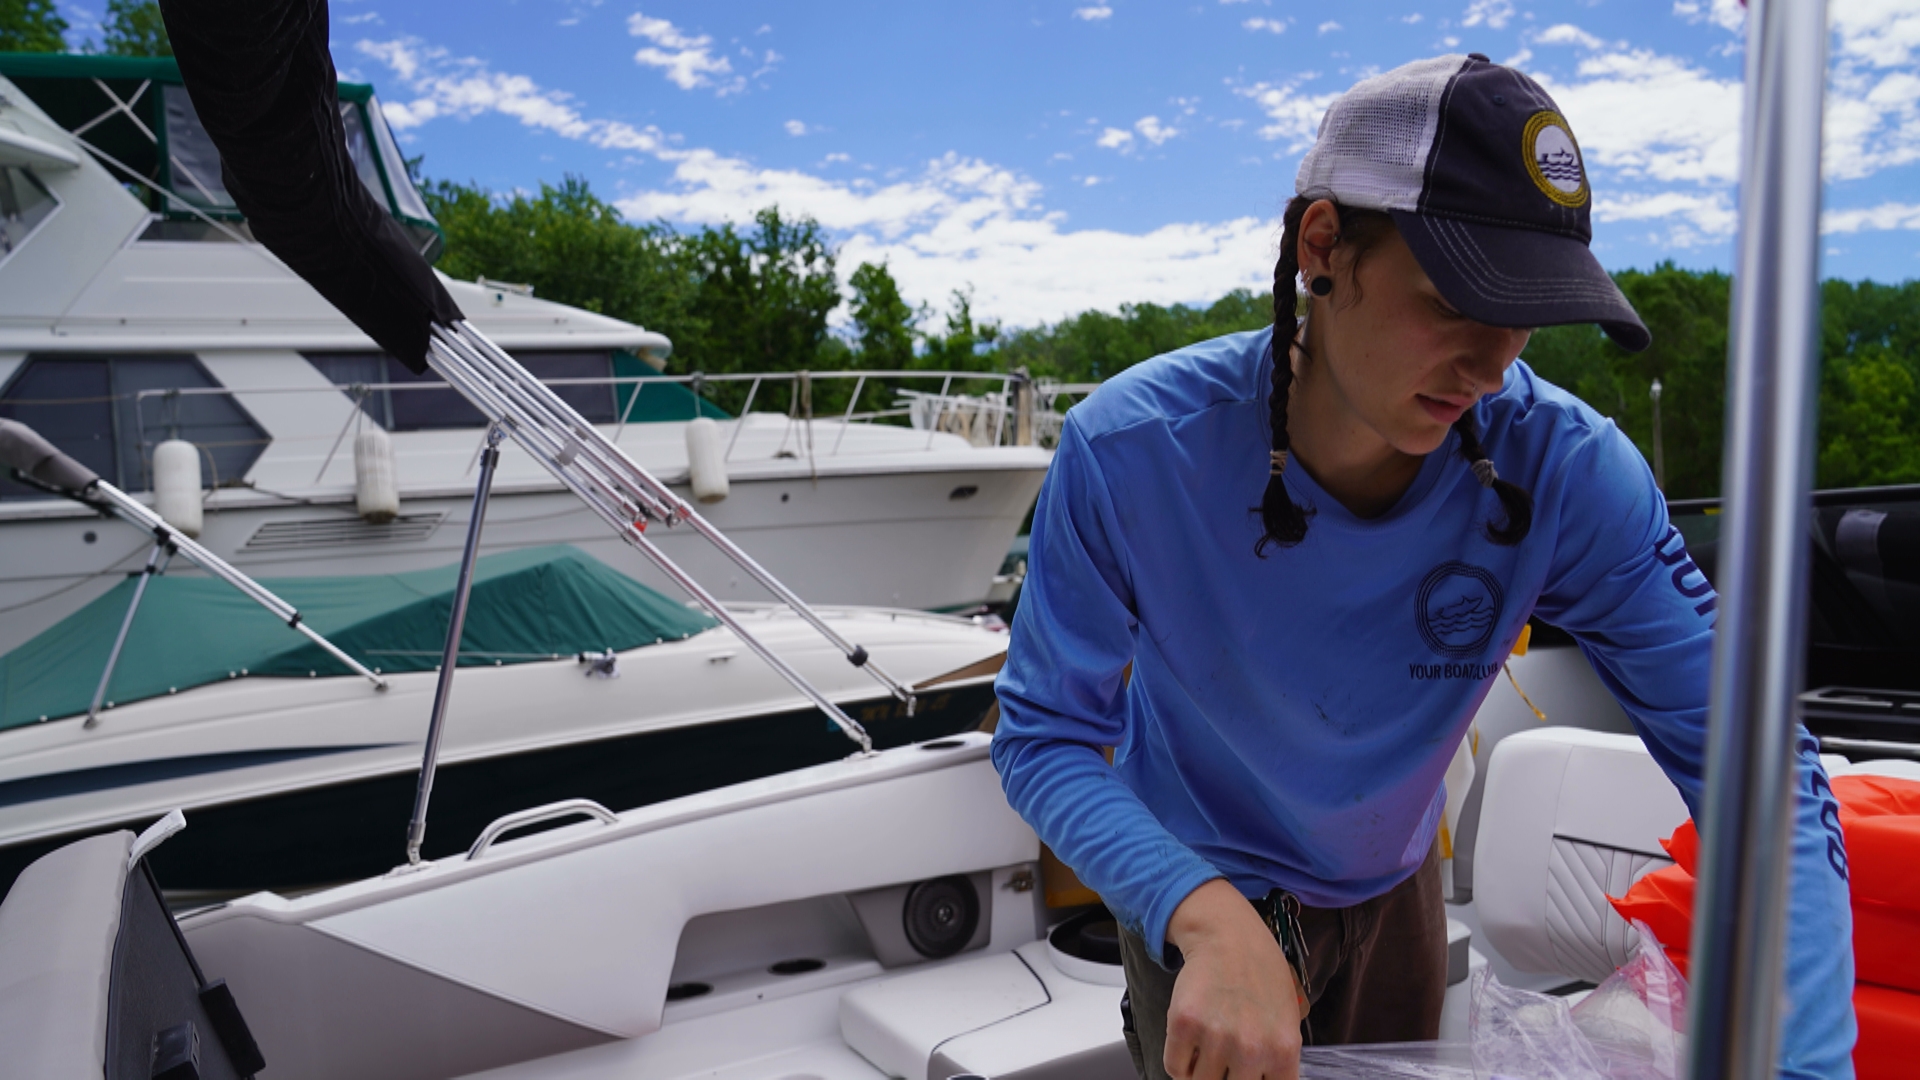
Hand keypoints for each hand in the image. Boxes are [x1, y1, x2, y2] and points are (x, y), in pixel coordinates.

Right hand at [1162, 879, 1303, 1079]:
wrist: (1228, 935)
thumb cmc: (1260, 974)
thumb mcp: (1287, 1020)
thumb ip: (1277, 1059)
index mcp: (1282, 1051)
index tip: (1242, 1075)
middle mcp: (1251, 1049)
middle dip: (1227, 1078)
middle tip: (1225, 1061)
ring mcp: (1216, 1038)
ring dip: (1200, 1072)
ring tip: (1206, 1050)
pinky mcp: (1183, 1024)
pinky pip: (1174, 1067)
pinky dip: (1179, 1063)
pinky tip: (1190, 1044)